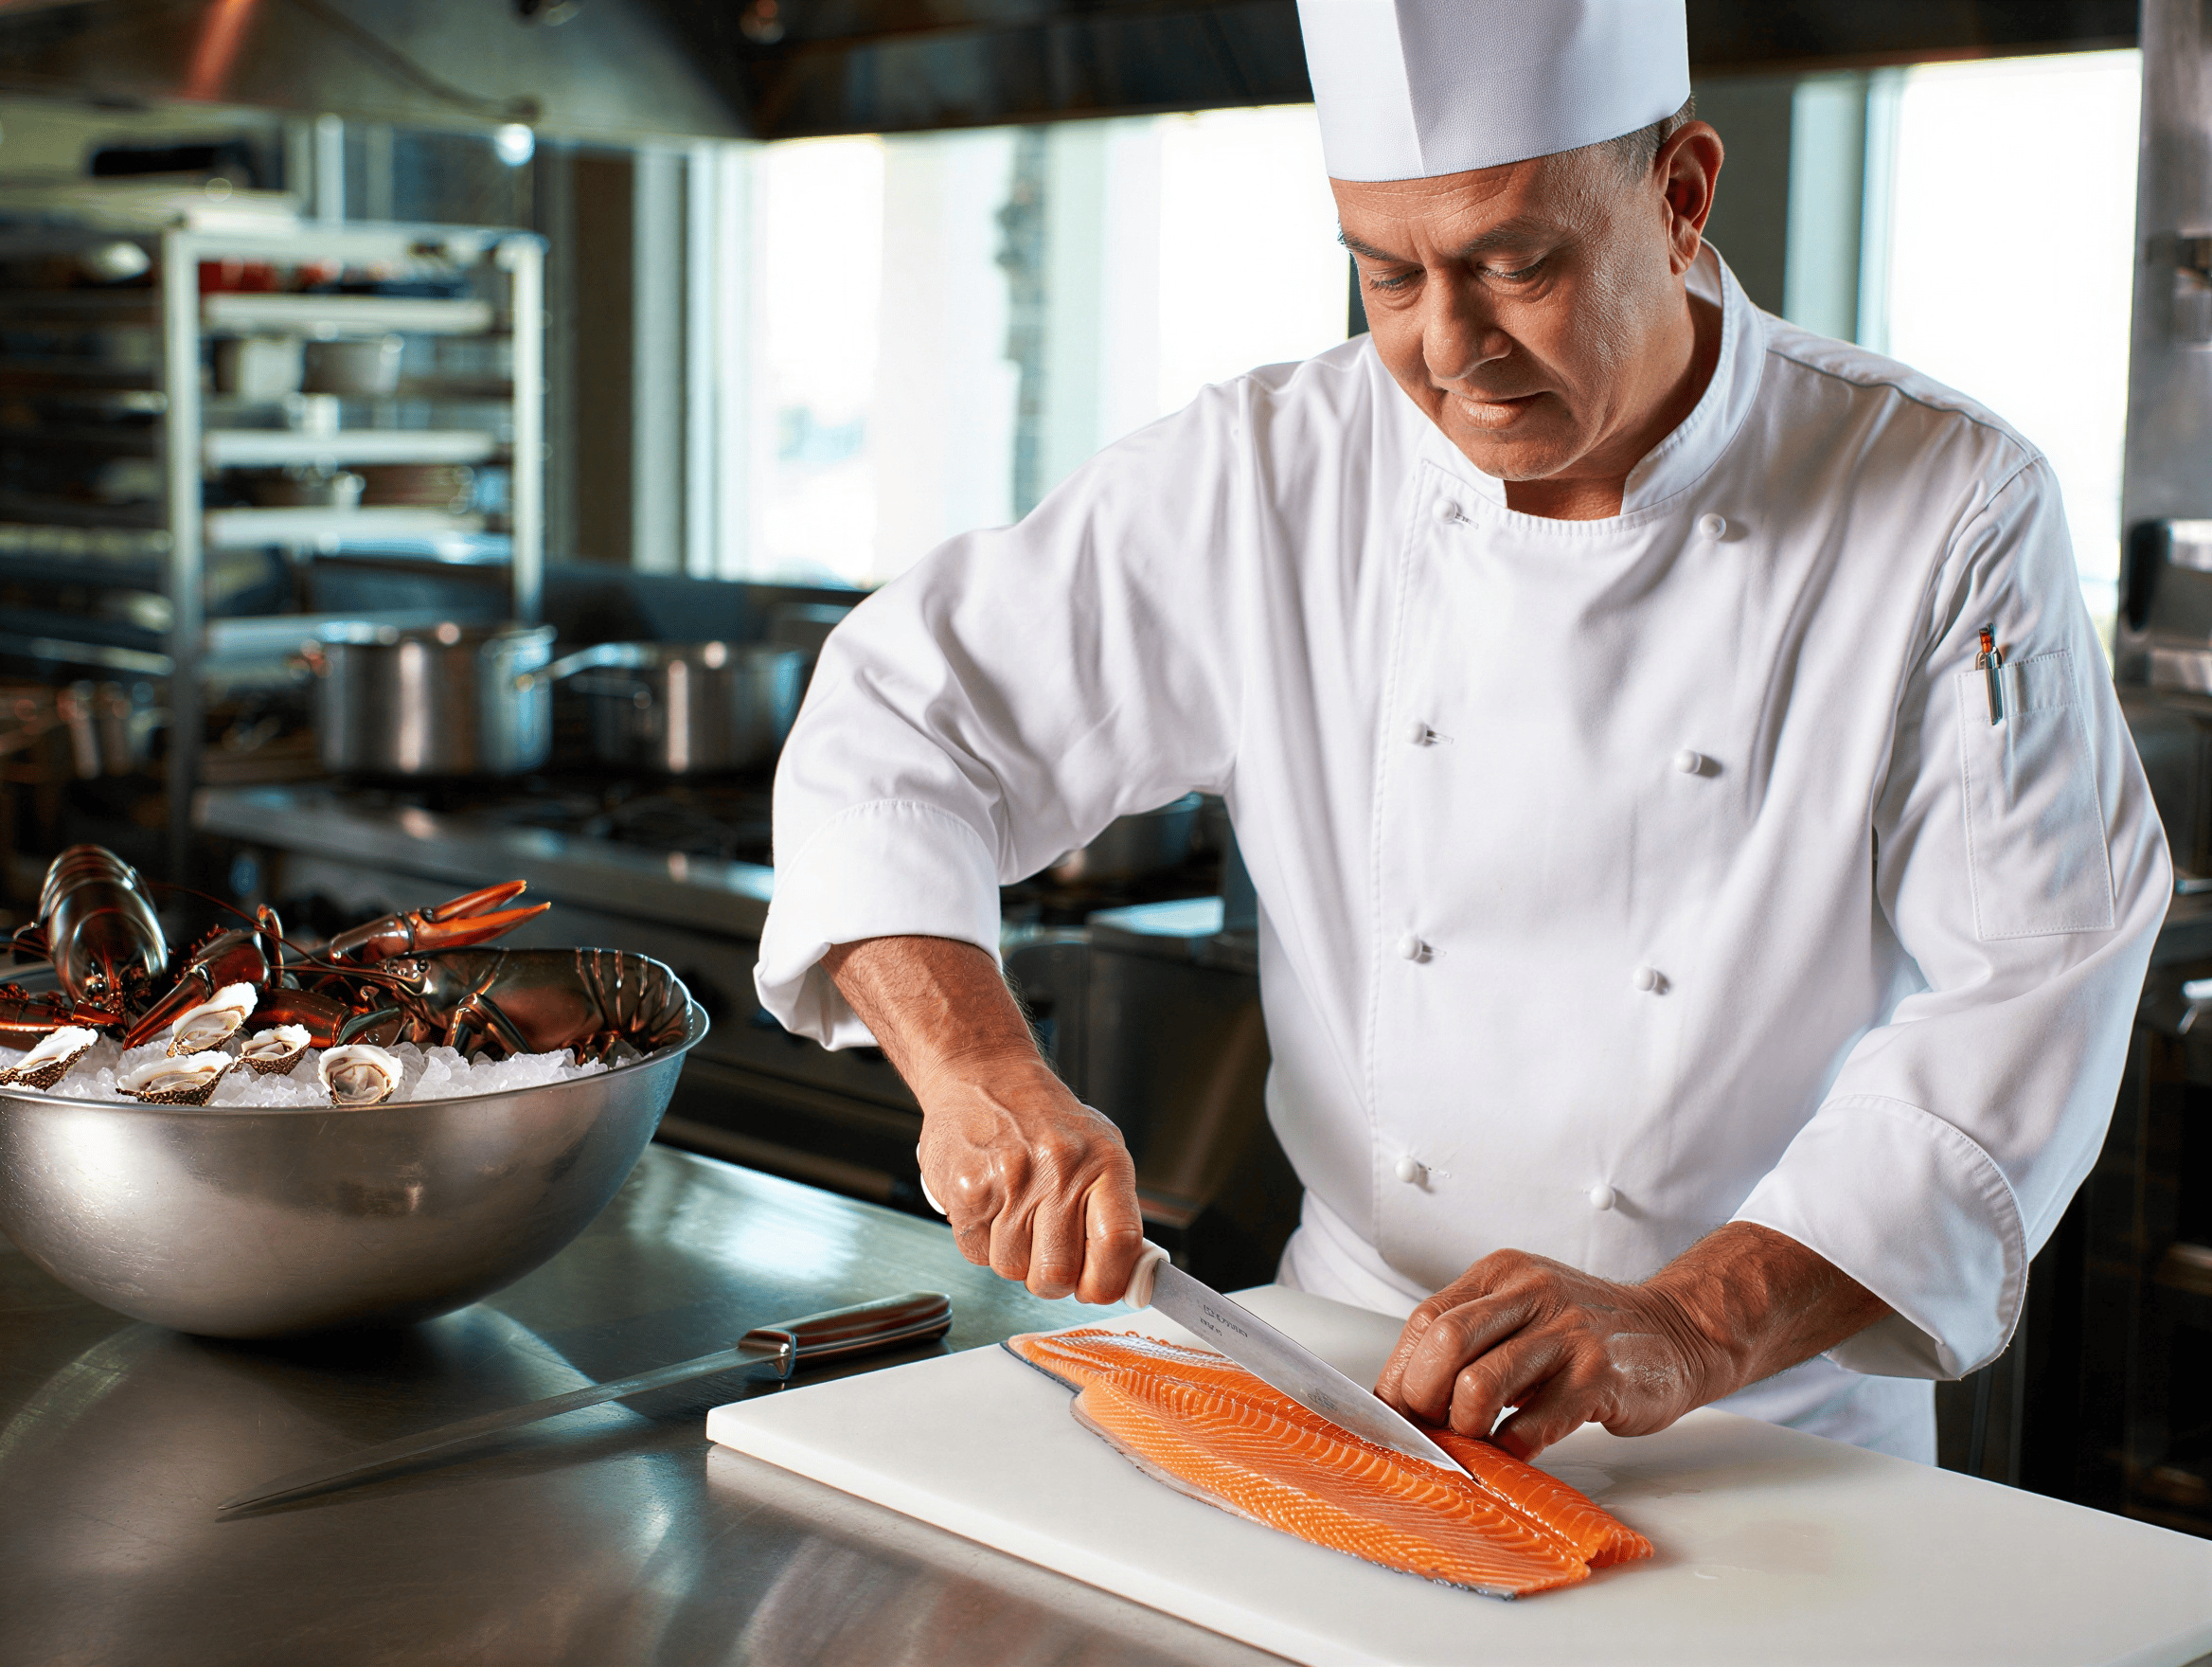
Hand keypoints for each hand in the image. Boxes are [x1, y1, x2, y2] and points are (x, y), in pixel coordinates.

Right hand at [915, 1051, 1143, 1303]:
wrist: (984, 1075)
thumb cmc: (1046, 1121)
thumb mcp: (1099, 1149)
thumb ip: (1113, 1210)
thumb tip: (1125, 1278)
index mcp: (1105, 1162)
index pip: (1118, 1244)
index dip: (1107, 1283)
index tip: (1097, 1287)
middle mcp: (1060, 1169)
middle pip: (1058, 1274)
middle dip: (1051, 1280)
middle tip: (1048, 1255)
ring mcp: (1011, 1180)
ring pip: (1012, 1269)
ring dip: (1013, 1258)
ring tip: (1015, 1216)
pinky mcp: (968, 1189)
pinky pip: (976, 1253)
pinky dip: (982, 1242)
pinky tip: (989, 1207)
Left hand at [1373, 1224, 1889, 1458]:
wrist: (1678, 1331)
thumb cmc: (1585, 1332)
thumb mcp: (1523, 1312)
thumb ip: (1472, 1339)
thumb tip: (1404, 1396)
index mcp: (1501, 1274)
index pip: (1425, 1322)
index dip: (1400, 1375)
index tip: (1394, 1416)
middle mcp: (1530, 1293)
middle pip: (1442, 1346)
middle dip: (1424, 1401)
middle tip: (1433, 1433)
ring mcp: (1567, 1333)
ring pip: (1478, 1386)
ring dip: (1463, 1430)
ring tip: (1474, 1444)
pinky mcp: (1598, 1376)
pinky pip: (1532, 1425)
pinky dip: (1511, 1450)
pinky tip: (1515, 1453)